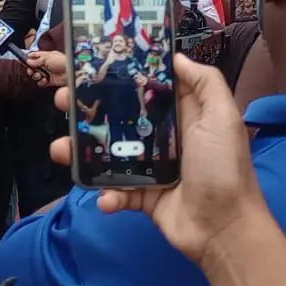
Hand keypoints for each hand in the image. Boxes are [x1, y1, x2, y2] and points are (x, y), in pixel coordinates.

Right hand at [26, 50, 67, 85]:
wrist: (71, 72)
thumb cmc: (62, 62)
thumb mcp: (47, 58)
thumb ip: (37, 60)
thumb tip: (28, 61)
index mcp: (46, 56)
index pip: (35, 56)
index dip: (29, 58)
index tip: (23, 60)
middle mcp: (47, 64)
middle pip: (34, 67)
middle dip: (31, 69)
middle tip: (31, 70)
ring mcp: (48, 73)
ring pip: (36, 75)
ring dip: (36, 76)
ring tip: (39, 75)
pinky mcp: (50, 81)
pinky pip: (41, 82)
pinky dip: (41, 82)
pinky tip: (44, 80)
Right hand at [48, 55, 268, 265]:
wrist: (226, 229)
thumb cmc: (224, 168)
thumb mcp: (223, 117)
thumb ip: (205, 82)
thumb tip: (176, 56)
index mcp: (178, 113)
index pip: (141, 85)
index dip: (115, 72)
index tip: (83, 61)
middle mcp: (160, 135)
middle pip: (115, 114)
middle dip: (84, 106)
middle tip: (60, 98)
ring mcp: (148, 166)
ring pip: (106, 152)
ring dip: (79, 150)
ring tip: (61, 149)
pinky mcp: (141, 195)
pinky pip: (115, 190)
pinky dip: (106, 194)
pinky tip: (106, 198)